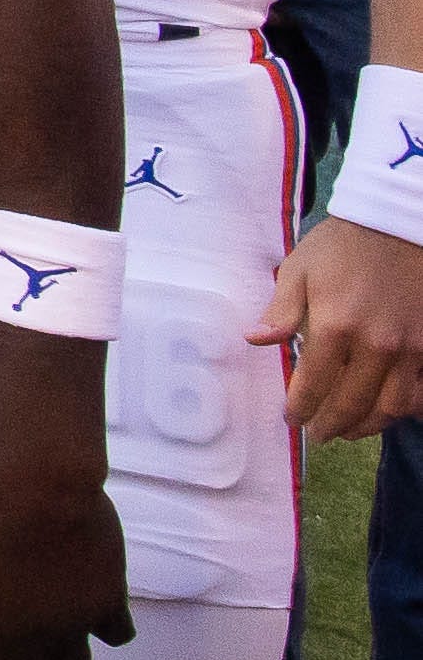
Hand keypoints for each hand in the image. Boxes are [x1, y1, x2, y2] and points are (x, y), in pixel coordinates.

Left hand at [264, 215, 422, 438]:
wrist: (396, 225)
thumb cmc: (341, 246)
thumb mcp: (300, 270)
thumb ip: (280, 311)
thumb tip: (254, 340)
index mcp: (336, 326)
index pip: (314, 384)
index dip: (301, 408)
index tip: (292, 420)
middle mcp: (376, 346)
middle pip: (354, 405)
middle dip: (332, 426)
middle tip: (319, 434)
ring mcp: (411, 350)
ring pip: (393, 408)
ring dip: (369, 426)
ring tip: (350, 430)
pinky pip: (421, 393)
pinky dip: (406, 409)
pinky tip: (389, 411)